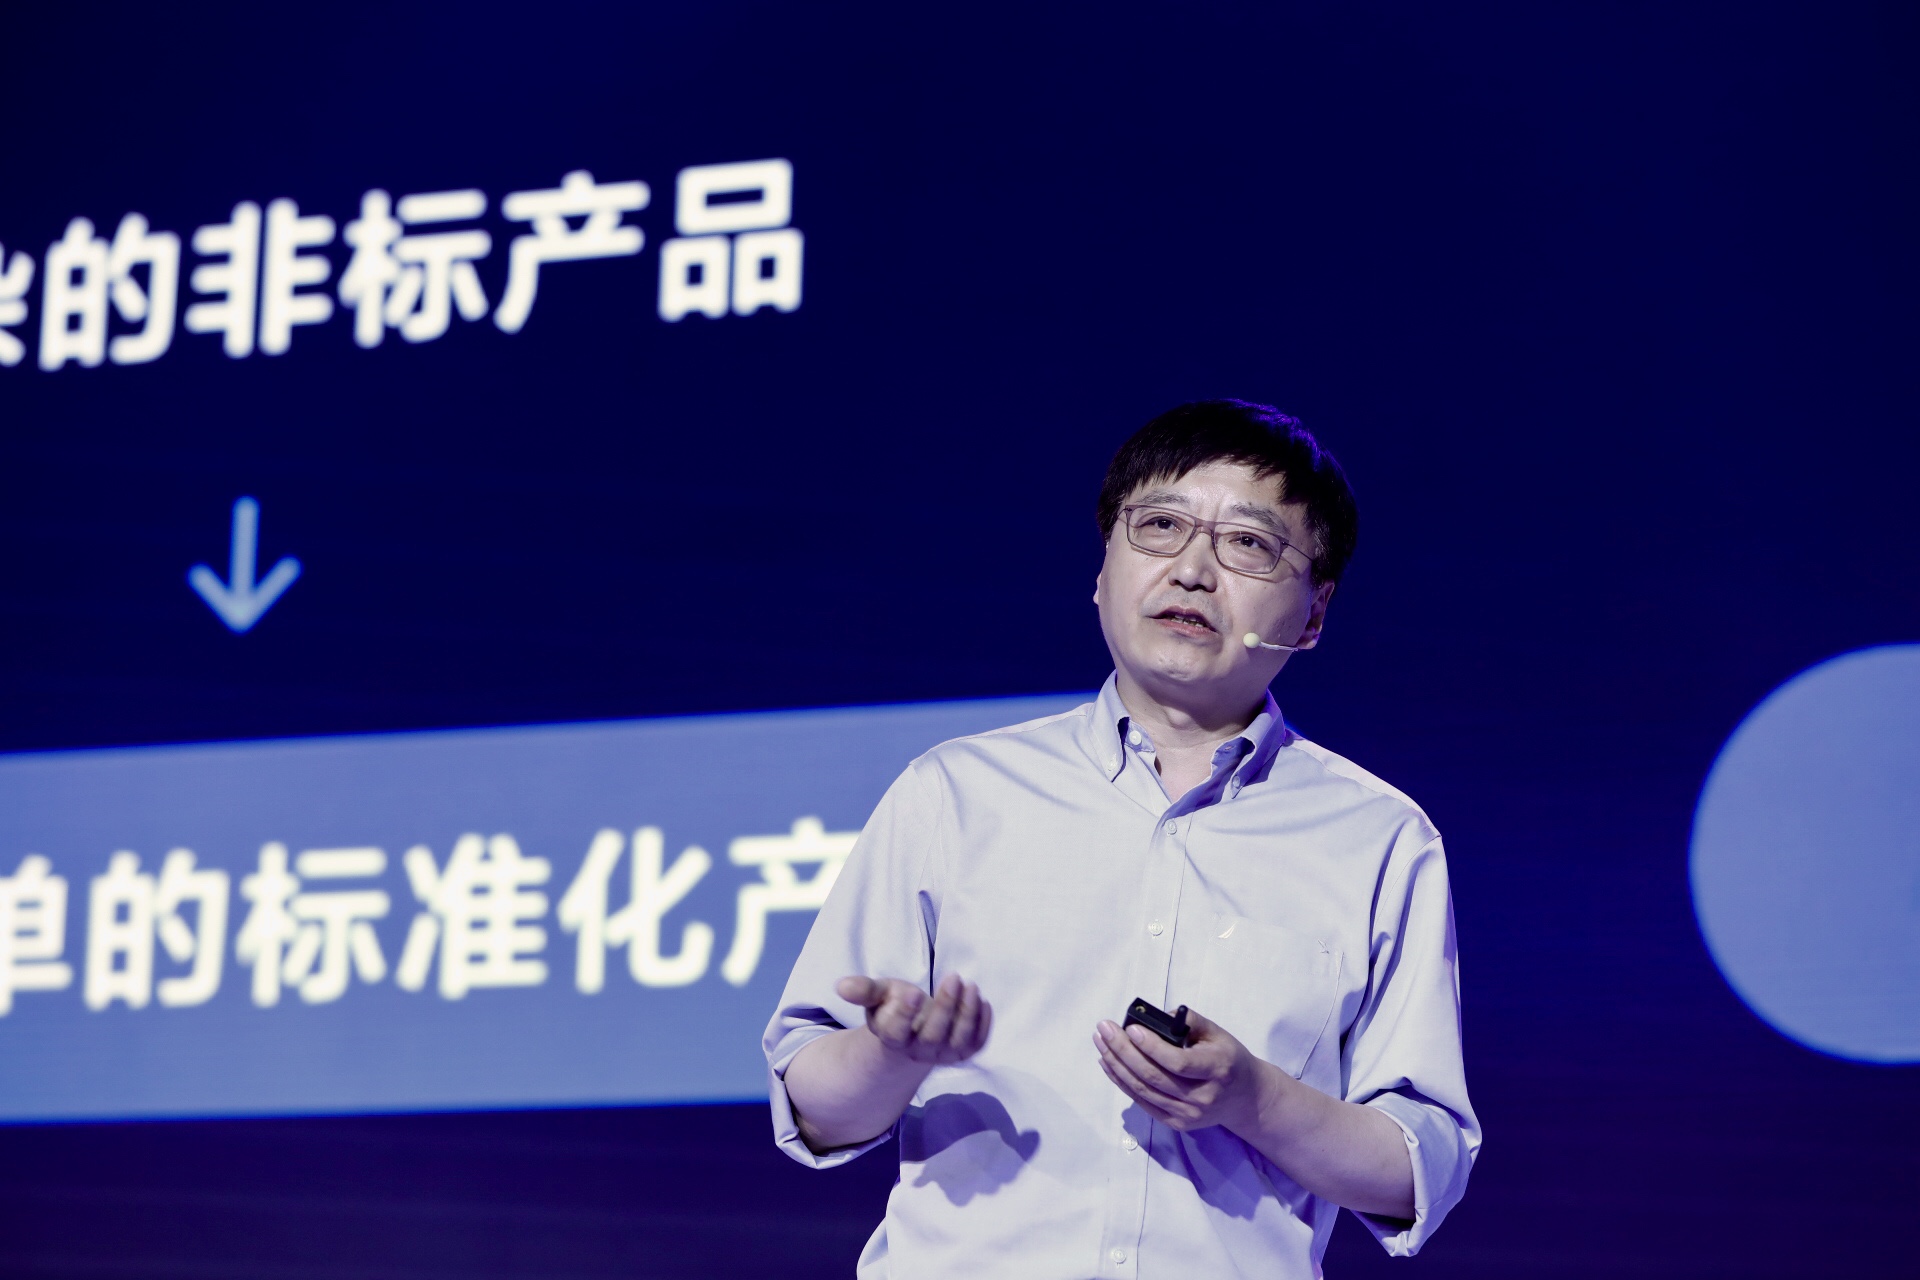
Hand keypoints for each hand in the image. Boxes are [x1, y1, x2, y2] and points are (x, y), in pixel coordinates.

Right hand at [838, 973, 991, 1064]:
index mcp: (892, 1037)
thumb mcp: (878, 994)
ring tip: (971, 986)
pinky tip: (982, 1001)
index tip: (913, 992)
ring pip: (957, 1041)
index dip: (904, 1014)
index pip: (896, 1031)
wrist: (914, 1027)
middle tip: (954, 977)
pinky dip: (983, 1025)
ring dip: (967, 1014)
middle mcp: (918, 1051)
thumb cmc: (894, 1005)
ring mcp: (942, 1054)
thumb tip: (841, 986)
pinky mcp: (963, 1052)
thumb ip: (863, 990)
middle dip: (945, 1007)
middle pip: (933, 1036)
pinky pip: (976, 1044)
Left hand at [1093, 1008, 1272, 1134]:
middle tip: (1104, 1029)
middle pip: (1154, 1076)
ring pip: (1143, 1090)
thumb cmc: (1229, 1059)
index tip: (1130, 1028)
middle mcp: (1202, 1096)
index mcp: (1217, 1069)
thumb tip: (1157, 1016)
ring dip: (1116, 1065)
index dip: (1151, 1046)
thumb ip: (1191, 1022)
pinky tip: (1109, 1064)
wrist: (1245, 1099)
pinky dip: (1121, 1082)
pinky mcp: (1176, 1124)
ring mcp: (1188, 1115)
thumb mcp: (1219, 1034)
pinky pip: (1143, 1102)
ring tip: (1101, 1043)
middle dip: (1123, 1050)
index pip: (1178, 1062)